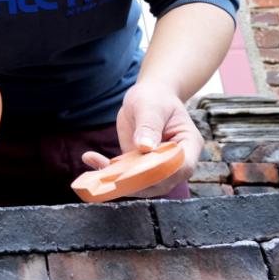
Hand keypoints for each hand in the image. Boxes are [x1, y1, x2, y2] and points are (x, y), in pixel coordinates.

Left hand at [81, 81, 200, 197]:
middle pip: (161, 182)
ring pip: (141, 184)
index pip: (181, 166)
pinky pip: (125, 175)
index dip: (162, 172)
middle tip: (108, 175)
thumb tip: (145, 147)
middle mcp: (176, 162)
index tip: (137, 169)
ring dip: (117, 180)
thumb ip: (149, 125)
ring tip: (94, 165)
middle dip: (134, 182)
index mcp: (189, 145)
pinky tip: (90, 158)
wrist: (148, 95)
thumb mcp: (151, 106)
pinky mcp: (139, 165)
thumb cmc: (155, 97)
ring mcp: (157, 166)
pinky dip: (107, 171)